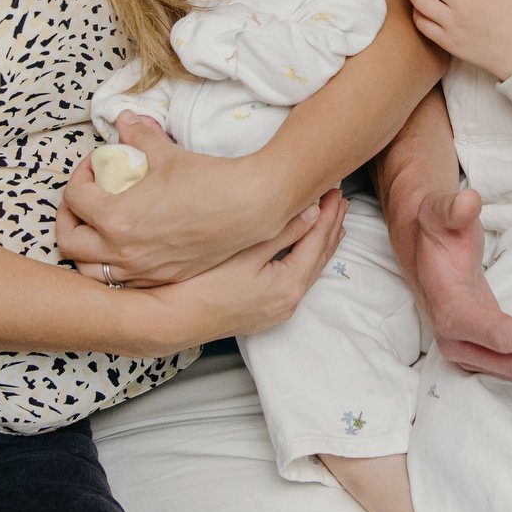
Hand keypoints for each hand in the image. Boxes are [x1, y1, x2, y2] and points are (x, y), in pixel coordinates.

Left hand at [57, 113, 262, 285]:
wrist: (249, 206)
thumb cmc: (207, 179)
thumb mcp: (165, 152)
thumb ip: (137, 136)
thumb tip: (124, 120)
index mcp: (115, 217)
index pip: (75, 197)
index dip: (81, 175)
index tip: (98, 165)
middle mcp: (122, 250)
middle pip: (70, 241)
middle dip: (70, 217)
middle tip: (85, 198)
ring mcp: (142, 269)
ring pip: (90, 270)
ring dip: (87, 248)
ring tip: (99, 229)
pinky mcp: (162, 278)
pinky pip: (123, 280)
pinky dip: (116, 265)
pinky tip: (129, 246)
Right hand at [124, 189, 347, 356]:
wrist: (171, 322)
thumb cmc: (201, 287)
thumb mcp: (243, 252)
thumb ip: (281, 232)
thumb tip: (312, 211)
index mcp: (288, 284)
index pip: (318, 240)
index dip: (328, 213)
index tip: (335, 189)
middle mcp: (289, 301)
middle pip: (320, 256)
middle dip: (331, 226)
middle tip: (340, 199)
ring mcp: (278, 309)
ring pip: (310, 268)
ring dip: (321, 243)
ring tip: (331, 221)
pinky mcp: (266, 311)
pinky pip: (297, 279)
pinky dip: (306, 258)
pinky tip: (304, 250)